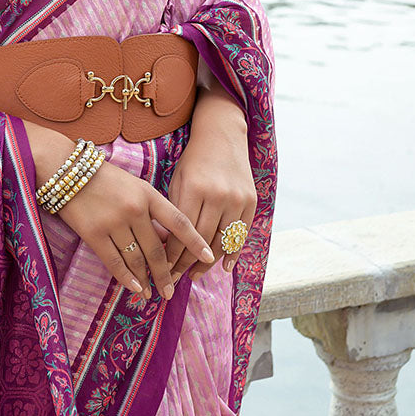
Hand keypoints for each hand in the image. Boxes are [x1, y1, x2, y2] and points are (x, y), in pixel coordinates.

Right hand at [24, 121, 213, 300]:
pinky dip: (126, 277)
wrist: (66, 170)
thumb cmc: (104, 178)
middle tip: (172, 290)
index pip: (179, 222)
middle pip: (157, 249)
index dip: (195, 241)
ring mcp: (114, 222)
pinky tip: (135, 288)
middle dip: (166, 273)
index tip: (209, 256)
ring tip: (153, 292)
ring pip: (136, 258)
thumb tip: (168, 242)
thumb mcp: (134, 186)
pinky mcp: (94, 234)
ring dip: (146, 279)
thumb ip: (151, 210)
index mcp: (148, 194)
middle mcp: (134, 209)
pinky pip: (114, 262)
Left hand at [166, 83, 255, 281]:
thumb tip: (166, 245)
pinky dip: (233, 252)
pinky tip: (224, 266)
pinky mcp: (251, 202)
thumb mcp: (178, 180)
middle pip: (202, 240)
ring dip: (208, 262)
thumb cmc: (193, 160)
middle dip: (186, 262)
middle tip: (175, 278)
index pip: (182, 232)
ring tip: (195, 275)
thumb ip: (175, 210)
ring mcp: (237, 199)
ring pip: (222, 241)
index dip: (172, 254)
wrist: (223, 136)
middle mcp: (218, 195)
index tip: (163, 269)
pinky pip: (241, 233)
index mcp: (195, 189)